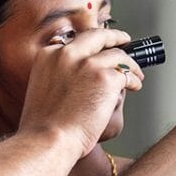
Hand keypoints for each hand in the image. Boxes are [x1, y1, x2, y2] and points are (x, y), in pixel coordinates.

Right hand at [19, 28, 143, 156]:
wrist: (48, 140)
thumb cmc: (43, 125)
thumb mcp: (40, 88)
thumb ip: (56, 75)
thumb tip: (77, 76)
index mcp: (48, 55)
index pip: (75, 42)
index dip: (91, 45)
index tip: (98, 48)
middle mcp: (67, 54)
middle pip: (97, 36)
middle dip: (114, 36)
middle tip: (124, 40)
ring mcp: (87, 64)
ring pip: (117, 55)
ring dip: (129, 64)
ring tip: (135, 73)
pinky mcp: (105, 78)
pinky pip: (126, 73)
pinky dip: (133, 80)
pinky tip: (135, 85)